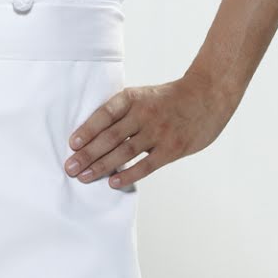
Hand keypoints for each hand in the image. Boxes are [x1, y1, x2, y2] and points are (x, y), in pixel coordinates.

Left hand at [63, 75, 237, 188]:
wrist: (208, 95)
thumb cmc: (169, 98)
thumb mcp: (144, 95)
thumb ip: (123, 112)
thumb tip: (94, 134)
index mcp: (133, 98)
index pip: (105, 114)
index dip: (87, 129)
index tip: (72, 143)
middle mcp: (143, 114)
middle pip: (110, 137)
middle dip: (87, 154)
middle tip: (70, 167)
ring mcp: (158, 132)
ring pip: (124, 152)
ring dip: (101, 166)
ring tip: (84, 177)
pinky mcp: (172, 149)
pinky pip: (146, 165)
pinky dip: (128, 174)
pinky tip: (113, 182)